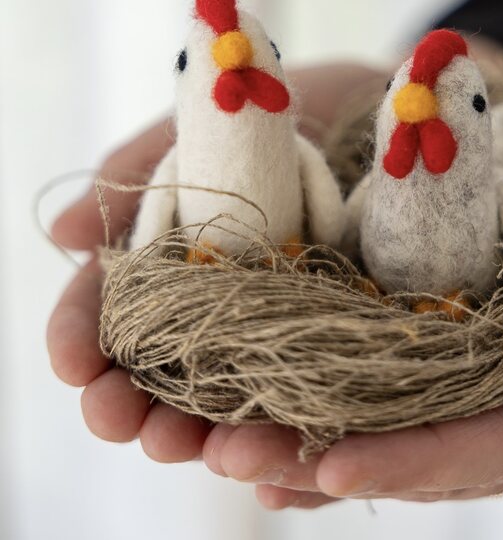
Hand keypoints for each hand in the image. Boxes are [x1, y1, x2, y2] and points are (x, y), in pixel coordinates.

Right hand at [46, 64, 386, 460]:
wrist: (388, 111)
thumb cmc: (292, 104)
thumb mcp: (217, 115)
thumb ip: (146, 162)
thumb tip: (61, 232)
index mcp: (179, 249)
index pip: (115, 304)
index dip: (83, 335)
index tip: (71, 363)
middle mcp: (221, 295)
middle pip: (163, 363)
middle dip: (132, 400)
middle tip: (120, 422)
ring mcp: (278, 319)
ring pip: (227, 391)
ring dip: (200, 429)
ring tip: (187, 446)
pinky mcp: (336, 333)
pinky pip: (308, 386)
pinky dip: (287, 423)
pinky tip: (275, 451)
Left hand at [202, 124, 502, 508]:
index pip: (489, 451)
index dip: (415, 464)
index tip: (333, 467)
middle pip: (416, 454)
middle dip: (326, 461)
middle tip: (237, 456)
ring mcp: (469, 379)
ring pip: (382, 427)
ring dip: (301, 438)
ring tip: (219, 441)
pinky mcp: (438, 342)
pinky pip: (372, 383)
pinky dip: (315, 398)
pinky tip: (253, 404)